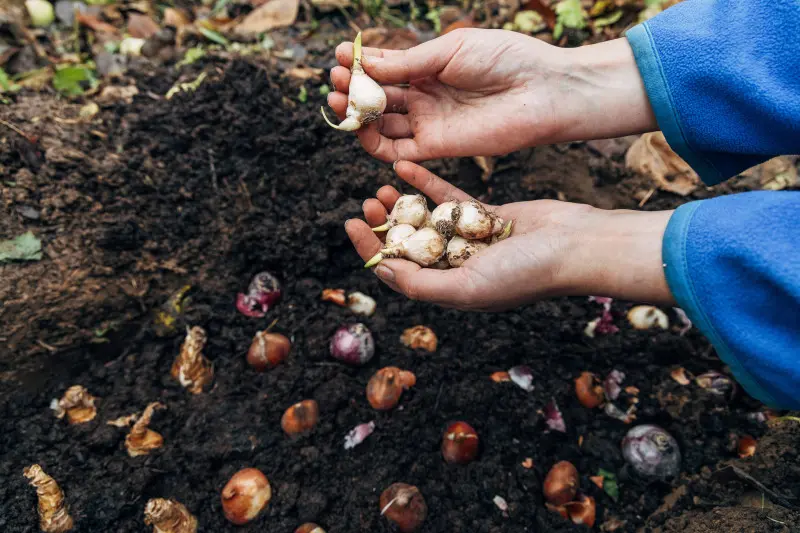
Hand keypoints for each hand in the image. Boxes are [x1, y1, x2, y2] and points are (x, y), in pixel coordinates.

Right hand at [328, 29, 655, 161]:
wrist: (542, 91)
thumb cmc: (504, 59)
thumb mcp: (449, 51)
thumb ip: (407, 63)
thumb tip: (365, 63)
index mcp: (429, 68)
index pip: (385, 69)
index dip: (359, 65)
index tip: (339, 55)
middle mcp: (425, 97)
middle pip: (378, 98)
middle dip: (354, 89)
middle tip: (337, 81)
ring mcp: (429, 123)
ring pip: (382, 124)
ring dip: (358, 115)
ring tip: (342, 101)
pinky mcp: (436, 149)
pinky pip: (397, 152)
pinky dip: (374, 144)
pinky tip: (361, 129)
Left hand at [346, 162, 675, 309]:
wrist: (575, 246)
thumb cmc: (525, 274)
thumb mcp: (466, 287)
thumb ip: (421, 282)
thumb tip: (380, 268)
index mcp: (449, 289)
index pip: (398, 271)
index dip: (371, 249)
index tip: (351, 223)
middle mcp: (457, 266)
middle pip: (408, 244)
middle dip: (384, 224)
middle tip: (367, 203)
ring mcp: (471, 239)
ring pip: (425, 219)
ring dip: (401, 204)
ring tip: (380, 188)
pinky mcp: (486, 214)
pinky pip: (449, 197)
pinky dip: (427, 183)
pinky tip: (404, 167)